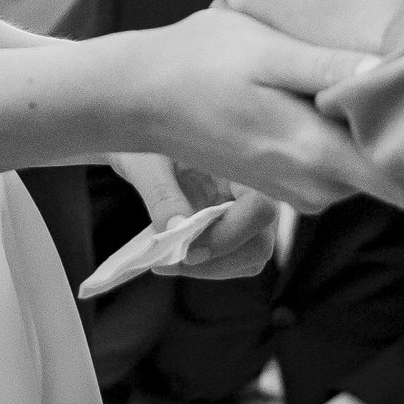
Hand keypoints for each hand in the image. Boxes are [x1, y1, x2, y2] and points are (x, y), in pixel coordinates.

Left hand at [104, 155, 277, 279]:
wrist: (142, 135)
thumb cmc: (147, 139)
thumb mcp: (146, 161)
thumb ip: (162, 194)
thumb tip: (176, 229)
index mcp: (239, 159)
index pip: (260, 207)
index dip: (230, 235)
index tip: (188, 250)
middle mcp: (253, 185)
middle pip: (261, 240)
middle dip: (218, 260)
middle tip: (172, 260)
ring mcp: (246, 206)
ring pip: (252, 254)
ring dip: (212, 267)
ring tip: (169, 260)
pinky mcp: (235, 222)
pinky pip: (237, 256)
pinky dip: (209, 265)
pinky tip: (179, 255)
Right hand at [111, 8, 380, 210]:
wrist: (141, 97)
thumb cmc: (200, 62)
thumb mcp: (266, 50)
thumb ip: (328, 68)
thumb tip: (390, 71)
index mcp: (313, 153)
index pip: (401, 174)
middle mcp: (313, 185)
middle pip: (391, 173)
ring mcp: (298, 189)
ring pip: (366, 170)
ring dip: (373, 131)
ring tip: (373, 72)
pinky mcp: (287, 182)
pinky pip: (339, 168)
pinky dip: (347, 137)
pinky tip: (335, 91)